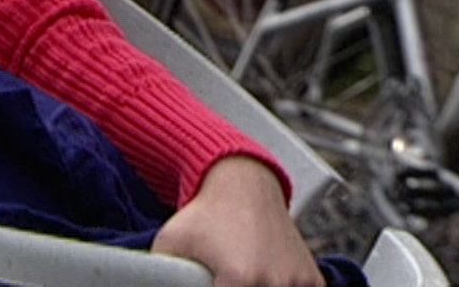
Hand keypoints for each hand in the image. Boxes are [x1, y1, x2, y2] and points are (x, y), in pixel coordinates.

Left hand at [151, 156, 322, 286]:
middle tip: (220, 278)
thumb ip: (158, 275)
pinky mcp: (312, 281)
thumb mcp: (169, 243)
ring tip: (241, 276)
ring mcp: (297, 282)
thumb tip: (146, 285)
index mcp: (239, 279)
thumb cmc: (204, 213)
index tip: (208, 284)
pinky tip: (263, 279)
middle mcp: (273, 283)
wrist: (243, 182)